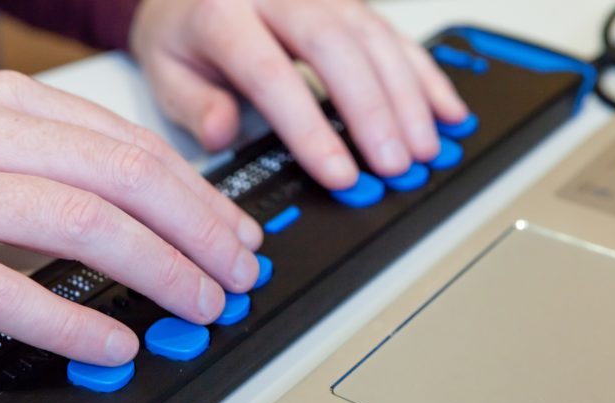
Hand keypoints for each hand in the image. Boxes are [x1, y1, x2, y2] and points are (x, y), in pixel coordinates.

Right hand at [0, 71, 262, 365]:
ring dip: (157, 270)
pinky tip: (111, 342)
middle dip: (198, 234)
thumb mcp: (2, 147)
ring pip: (83, 223)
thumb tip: (166, 217)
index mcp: (18, 107)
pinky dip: (67, 319)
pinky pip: (1, 289)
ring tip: (197, 306)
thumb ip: (76, 170)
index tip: (238, 237)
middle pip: (128, 181)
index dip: (203, 199)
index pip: (139, 150)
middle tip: (235, 277)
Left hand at [129, 0, 467, 188]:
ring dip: (407, 97)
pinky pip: (395, 35)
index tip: (339, 173)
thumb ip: (194, 104)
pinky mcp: (350, 4)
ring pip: (373, 40)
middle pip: (335, 50)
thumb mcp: (168, 70)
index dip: (310, 129)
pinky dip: (426, 75)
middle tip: (394, 164)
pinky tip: (446, 109)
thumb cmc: (188, 33)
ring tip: (423, 148)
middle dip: (372, 112)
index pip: (273, 75)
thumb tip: (221, 133)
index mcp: (224, 15)